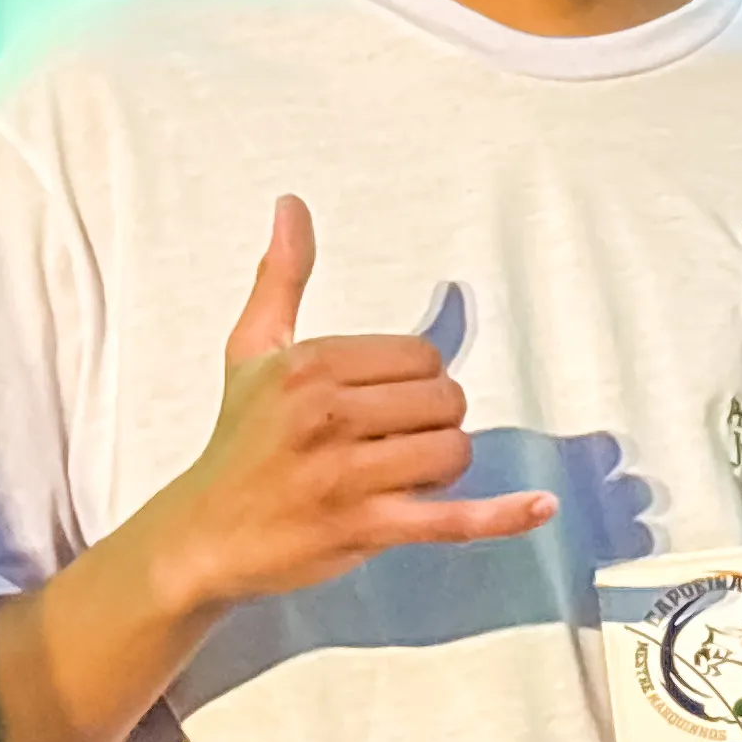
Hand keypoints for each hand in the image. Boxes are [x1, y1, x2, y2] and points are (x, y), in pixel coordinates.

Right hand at [147, 197, 555, 614]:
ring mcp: (349, 476)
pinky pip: (450, 518)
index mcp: (310, 366)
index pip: (422, 356)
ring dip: (441, 464)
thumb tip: (292, 204)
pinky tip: (540, 507)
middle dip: (432, 421)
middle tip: (388, 441)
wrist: (202, 536)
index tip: (380, 402)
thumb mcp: (252, 351)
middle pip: (445, 400)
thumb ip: (283, 277)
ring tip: (400, 474)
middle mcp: (328, 415)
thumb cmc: (237, 440)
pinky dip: (499, 515)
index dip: (416, 380)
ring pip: (453, 451)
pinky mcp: (366, 529)